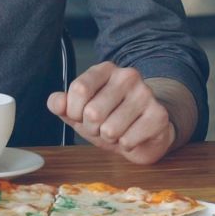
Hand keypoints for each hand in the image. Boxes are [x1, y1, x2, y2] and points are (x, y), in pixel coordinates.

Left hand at [48, 63, 176, 165]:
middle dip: (92, 129)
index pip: (79, 89)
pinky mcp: (159, 115)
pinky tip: (132, 137)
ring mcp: (145, 94)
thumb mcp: (80, 112)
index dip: (74, 112)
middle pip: (93, 112)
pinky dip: (125, 146)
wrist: (144, 133)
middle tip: (102, 127)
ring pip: (110, 130)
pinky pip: (128, 140)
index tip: (80, 116)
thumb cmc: (109, 119)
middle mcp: (128, 76)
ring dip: (110, 139)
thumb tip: (56, 102)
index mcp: (105, 69)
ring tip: (118, 132)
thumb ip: (62, 105)